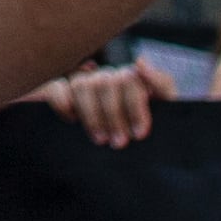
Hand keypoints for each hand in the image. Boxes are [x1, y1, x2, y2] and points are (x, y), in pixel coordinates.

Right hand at [41, 62, 165, 148]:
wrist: (148, 157)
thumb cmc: (150, 132)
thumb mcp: (165, 109)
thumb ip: (161, 83)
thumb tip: (139, 63)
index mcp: (128, 78)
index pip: (128, 79)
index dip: (134, 106)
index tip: (139, 134)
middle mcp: (103, 78)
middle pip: (103, 82)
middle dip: (113, 114)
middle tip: (119, 142)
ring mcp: (81, 86)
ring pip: (81, 84)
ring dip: (91, 114)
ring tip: (100, 139)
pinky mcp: (60, 95)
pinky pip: (55, 87)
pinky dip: (62, 101)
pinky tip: (72, 120)